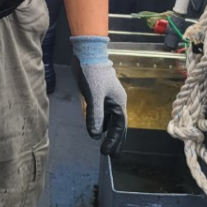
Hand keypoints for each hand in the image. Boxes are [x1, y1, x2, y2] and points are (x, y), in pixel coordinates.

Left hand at [70, 36, 127, 156]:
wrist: (87, 53)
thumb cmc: (93, 73)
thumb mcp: (94, 96)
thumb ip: (95, 115)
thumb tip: (95, 135)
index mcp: (119, 102)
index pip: (119, 126)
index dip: (114, 140)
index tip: (108, 152)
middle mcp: (115, 102)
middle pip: (115, 124)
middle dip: (113, 139)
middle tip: (108, 153)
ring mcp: (106, 98)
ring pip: (107, 119)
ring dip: (105, 131)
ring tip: (102, 145)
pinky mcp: (97, 94)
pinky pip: (99, 112)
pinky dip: (98, 121)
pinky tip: (94, 128)